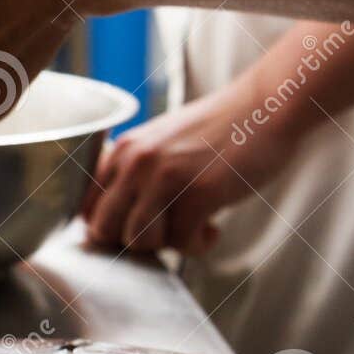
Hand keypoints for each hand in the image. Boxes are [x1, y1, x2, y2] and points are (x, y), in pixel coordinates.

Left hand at [82, 89, 288, 254]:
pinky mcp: (199, 193)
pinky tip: (212, 229)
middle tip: (165, 231)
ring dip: (167, 245)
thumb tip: (110, 224)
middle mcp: (136, 162)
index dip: (109, 228)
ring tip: (191, 227)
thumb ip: (133, 173)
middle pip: (105, 230)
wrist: (267, 107)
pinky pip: (182, 244)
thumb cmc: (218, 131)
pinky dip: (198, 246)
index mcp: (123, 150)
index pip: (86, 207)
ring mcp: (166, 177)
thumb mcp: (160, 142)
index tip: (138, 228)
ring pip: (139, 241)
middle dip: (134, 242)